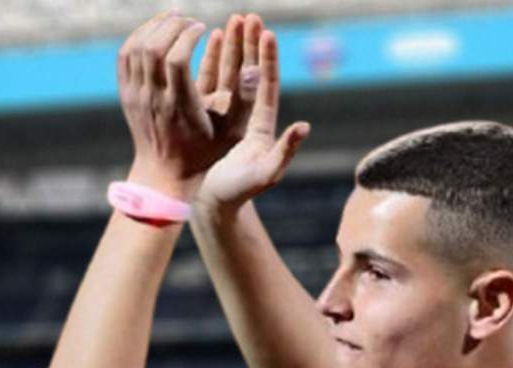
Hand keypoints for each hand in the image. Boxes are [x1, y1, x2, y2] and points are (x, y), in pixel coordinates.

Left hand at [117, 12, 258, 198]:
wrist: (164, 174)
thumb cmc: (204, 153)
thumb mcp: (233, 133)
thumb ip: (245, 100)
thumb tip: (255, 69)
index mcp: (180, 106)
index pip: (176, 59)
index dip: (188, 35)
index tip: (202, 28)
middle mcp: (154, 99)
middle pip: (153, 48)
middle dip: (171, 26)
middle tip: (189, 20)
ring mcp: (136, 96)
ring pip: (136, 48)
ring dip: (154, 27)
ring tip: (173, 18)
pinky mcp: (126, 94)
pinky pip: (125, 56)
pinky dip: (138, 37)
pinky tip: (155, 31)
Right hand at [196, 26, 309, 211]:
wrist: (214, 205)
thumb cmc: (239, 193)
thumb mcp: (267, 173)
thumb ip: (286, 151)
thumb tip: (304, 127)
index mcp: (262, 124)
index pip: (266, 85)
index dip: (267, 60)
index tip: (267, 34)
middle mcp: (246, 115)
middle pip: (250, 72)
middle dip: (251, 44)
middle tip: (251, 17)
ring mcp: (227, 113)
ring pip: (231, 72)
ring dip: (233, 47)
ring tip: (232, 20)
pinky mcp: (208, 115)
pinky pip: (211, 81)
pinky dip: (212, 60)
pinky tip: (210, 41)